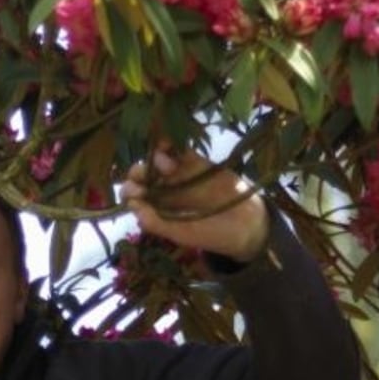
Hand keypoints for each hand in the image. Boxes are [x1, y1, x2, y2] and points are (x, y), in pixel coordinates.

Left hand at [121, 145, 268, 262]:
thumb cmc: (213, 235)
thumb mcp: (183, 235)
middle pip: (143, 175)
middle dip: (138, 172)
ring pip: (159, 161)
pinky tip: (169, 144)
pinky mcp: (198, 162)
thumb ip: (156, 223)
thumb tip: (132, 206)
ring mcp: (181, 175)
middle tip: (142, 174)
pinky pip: (181, 151)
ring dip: (154, 158)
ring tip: (162, 162)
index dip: (130, 191)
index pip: (135, 196)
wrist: (249, 225)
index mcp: (157, 208)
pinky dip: (172, 145)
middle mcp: (165, 190)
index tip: (134, 192)